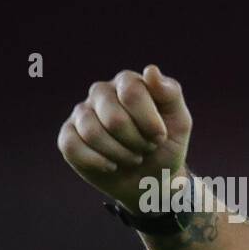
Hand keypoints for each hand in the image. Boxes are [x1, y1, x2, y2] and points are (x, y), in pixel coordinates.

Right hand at [57, 64, 192, 209]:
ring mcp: (82, 113)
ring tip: (134, 157)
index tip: (161, 136)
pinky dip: (98, 162)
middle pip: (113, 117)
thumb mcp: (179, 122)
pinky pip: (72, 146)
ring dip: (121, 154)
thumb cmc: (166, 146)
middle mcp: (101, 92)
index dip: (149, 122)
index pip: (131, 92)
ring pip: (92, 133)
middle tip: (147, 148)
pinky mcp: (68, 136)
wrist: (153, 179)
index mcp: (128, 82)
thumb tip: (151, 70)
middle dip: (136, 141)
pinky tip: (112, 165)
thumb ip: (170, 94)